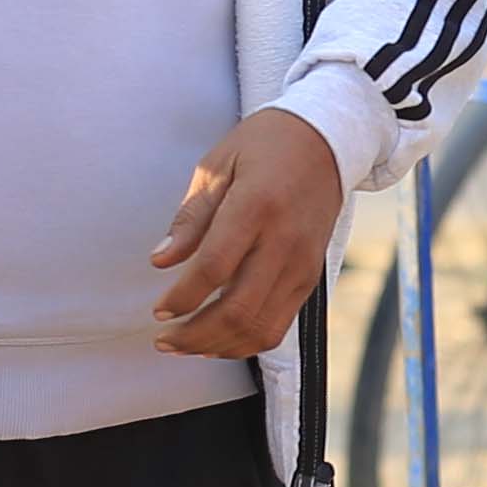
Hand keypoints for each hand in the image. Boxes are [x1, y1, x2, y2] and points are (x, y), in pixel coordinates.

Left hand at [151, 107, 348, 358]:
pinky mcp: (311, 277)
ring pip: (260, 327)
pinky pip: (279, 324)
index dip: (182, 297)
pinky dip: (246, 342)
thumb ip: (190, 217)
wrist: (327, 139)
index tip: (159, 309)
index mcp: (256, 206)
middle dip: (194, 335)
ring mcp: (302, 264)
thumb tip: (161, 261)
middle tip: (164, 340)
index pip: (214, 268)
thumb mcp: (217, 165)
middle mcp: (284, 241)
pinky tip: (218, 341)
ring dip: (218, 346)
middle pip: (238, 310)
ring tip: (185, 346)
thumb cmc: (265, 146)